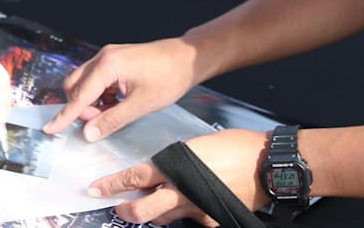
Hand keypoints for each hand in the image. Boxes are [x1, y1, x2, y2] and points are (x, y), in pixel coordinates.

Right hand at [43, 37, 198, 140]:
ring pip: (84, 83)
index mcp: (107, 65)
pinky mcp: (115, 60)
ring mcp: (108, 56)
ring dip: (90, 102)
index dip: (64, 116)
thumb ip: (112, 120)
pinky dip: (99, 95)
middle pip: (75, 86)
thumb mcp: (141, 105)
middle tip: (97, 124)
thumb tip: (88, 133)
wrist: (187, 58)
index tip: (49, 129)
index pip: (79, 96)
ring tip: (110, 114)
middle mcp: (102, 57)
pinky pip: (96, 80)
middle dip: (80, 108)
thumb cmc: (168, 78)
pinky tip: (115, 105)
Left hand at [92, 130, 270, 226]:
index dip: (112, 185)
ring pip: (164, 218)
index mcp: (176, 167)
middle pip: (142, 209)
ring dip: (155, 212)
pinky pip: (194, 222)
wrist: (268, 164)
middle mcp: (182, 191)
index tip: (95, 189)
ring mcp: (198, 209)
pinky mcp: (213, 219)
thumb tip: (161, 171)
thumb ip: (176, 160)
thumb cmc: (236, 146)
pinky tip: (195, 208)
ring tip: (157, 202)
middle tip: (118, 206)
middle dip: (125, 209)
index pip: (135, 178)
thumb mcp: (198, 145)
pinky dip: (191, 216)